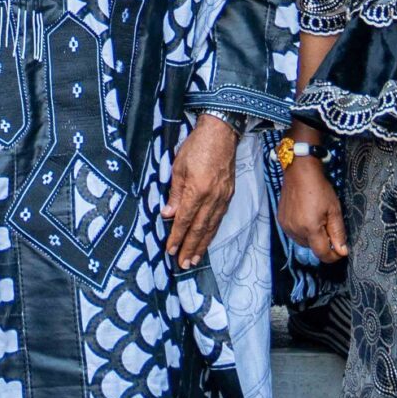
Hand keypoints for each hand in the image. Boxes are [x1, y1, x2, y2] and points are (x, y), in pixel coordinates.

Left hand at [161, 114, 237, 269]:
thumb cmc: (196, 146)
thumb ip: (174, 193)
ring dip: (202, 244)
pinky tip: (207, 239)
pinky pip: (219, 218)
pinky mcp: (229, 194)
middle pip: (200, 229)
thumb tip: (168, 214)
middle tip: (183, 264)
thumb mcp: (178, 167)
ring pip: (211, 226)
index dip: (177, 237)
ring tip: (195, 259)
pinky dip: (212, 231)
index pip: (184, 220)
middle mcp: (212, 198)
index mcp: (197, 190)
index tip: (170, 250)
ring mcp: (223, 197)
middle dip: (190, 248)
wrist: (221, 133)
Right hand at [279, 148, 347, 261]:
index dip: (333, 256)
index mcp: (310, 228)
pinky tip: (306, 217)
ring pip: (303, 242)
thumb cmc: (320, 189)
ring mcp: (287, 226)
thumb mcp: (334, 210)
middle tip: (328, 225)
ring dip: (312, 237)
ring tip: (317, 219)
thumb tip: (342, 251)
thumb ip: (338, 233)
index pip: (322, 254)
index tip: (340, 251)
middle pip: (313, 248)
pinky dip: (302, 231)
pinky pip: (294, 234)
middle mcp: (296, 230)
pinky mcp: (282, 221)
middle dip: (323, 242)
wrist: (299, 172)